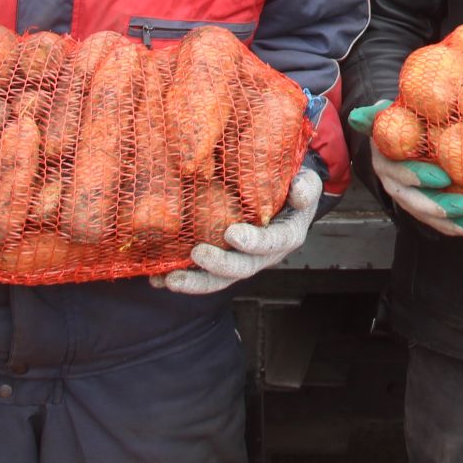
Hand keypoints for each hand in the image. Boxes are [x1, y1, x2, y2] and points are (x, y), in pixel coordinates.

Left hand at [157, 170, 322, 294]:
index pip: (272, 243)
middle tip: (197, 253)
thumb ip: (306, 185)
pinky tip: (156, 279)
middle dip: (219, 265)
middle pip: (242, 269)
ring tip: (169, 280)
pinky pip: (201, 274)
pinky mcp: (221, 260)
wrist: (279, 194)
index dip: (253, 242)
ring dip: (194, 282)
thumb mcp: (306, 180)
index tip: (233, 234)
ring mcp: (240, 261)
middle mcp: (263, 256)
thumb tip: (298, 191)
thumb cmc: (291, 185)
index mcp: (286, 237)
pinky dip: (180, 278)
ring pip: (218, 280)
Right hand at [346, 100, 462, 237]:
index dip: (417, 176)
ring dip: (454, 223)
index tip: (443, 177)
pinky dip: (460, 227)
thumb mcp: (389, 113)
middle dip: (439, 206)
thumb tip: (358, 117)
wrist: (401, 132)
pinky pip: (438, 223)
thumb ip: (377, 115)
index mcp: (385, 159)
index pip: (398, 171)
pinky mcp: (422, 207)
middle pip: (413, 200)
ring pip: (427, 215)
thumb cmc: (401, 118)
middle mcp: (393, 182)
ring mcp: (407, 197)